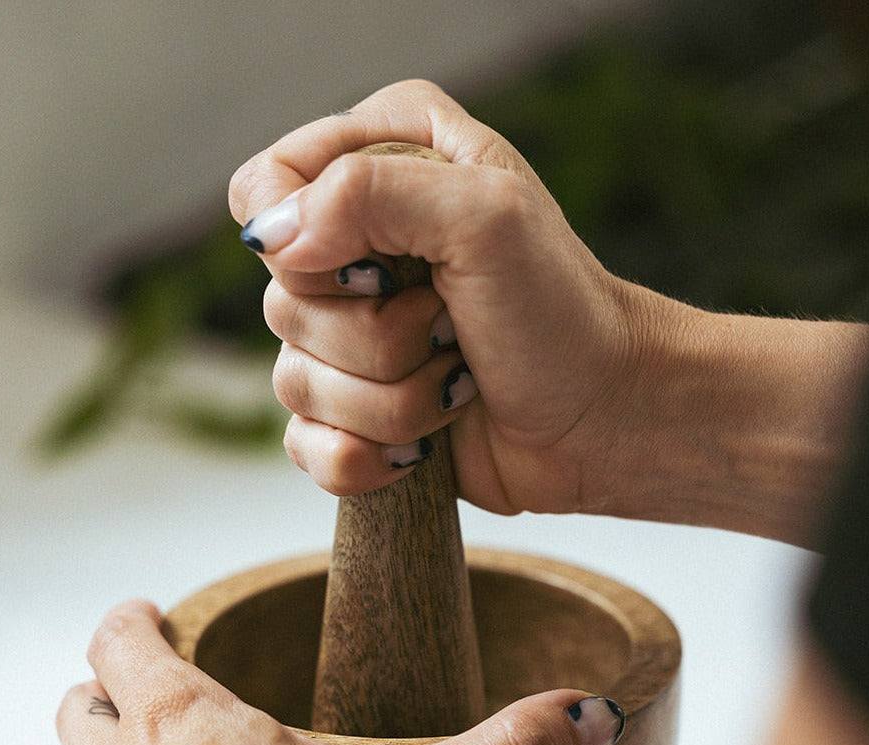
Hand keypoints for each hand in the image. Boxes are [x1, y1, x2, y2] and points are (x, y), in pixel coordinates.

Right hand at [228, 79, 680, 517]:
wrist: (605, 420)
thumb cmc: (562, 313)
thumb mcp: (485, 216)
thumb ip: (368, 194)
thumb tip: (273, 240)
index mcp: (381, 163)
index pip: (263, 189)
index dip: (296, 241)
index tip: (377, 273)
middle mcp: (355, 245)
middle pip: (279, 300)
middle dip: (374, 338)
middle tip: (450, 329)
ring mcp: (351, 336)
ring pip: (294, 383)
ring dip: (389, 401)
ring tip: (456, 383)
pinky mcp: (353, 415)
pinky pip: (306, 447)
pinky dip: (366, 458)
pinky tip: (422, 448)